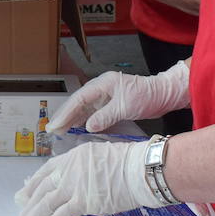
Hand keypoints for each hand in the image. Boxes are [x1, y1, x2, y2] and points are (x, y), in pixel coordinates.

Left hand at [15, 141, 161, 215]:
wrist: (139, 170)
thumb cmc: (127, 163)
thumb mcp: (99, 156)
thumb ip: (83, 168)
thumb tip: (75, 182)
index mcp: (73, 156)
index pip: (47, 169)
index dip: (34, 182)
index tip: (25, 191)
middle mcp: (70, 169)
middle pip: (44, 186)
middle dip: (30, 200)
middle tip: (21, 209)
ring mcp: (75, 185)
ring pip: (48, 201)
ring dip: (35, 213)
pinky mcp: (84, 201)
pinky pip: (62, 214)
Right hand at [47, 61, 190, 133]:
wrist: (163, 94)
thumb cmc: (146, 96)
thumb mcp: (125, 106)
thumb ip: (105, 116)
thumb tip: (88, 126)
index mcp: (102, 84)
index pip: (78, 99)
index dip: (65, 113)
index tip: (55, 125)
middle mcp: (100, 88)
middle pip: (77, 102)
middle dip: (64, 116)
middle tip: (51, 130)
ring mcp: (105, 95)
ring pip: (83, 108)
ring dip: (72, 119)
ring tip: (60, 131)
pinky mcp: (110, 103)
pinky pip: (92, 112)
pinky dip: (83, 120)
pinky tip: (77, 128)